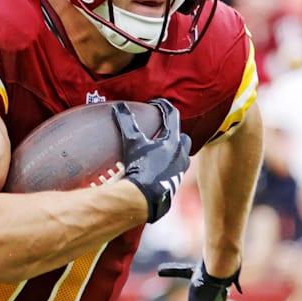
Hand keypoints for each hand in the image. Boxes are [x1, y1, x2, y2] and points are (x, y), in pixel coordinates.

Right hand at [112, 99, 190, 222]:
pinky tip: (157, 166)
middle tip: (160, 129)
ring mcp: (180, 170)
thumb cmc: (141, 168)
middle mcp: (181, 154)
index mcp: (174, 141)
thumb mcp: (132, 143)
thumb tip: (119, 106)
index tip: (155, 103)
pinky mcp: (175, 183)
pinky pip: (176, 169)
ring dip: (172, 149)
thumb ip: (127, 123)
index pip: (172, 116)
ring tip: (158, 149)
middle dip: (173, 131)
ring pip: (181, 154)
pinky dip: (168, 164)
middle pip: (182, 136)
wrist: (145, 198)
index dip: (163, 106)